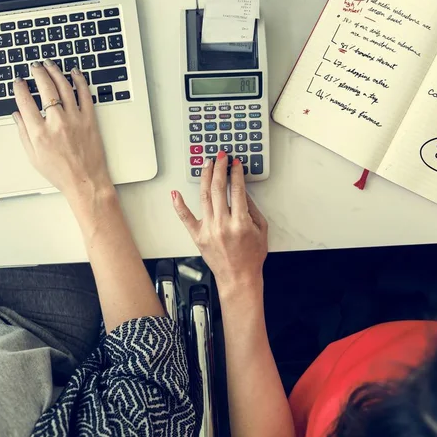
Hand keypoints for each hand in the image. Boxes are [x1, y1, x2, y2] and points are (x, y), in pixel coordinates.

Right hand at [12, 60, 112, 202]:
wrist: (86, 181)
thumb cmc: (60, 173)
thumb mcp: (33, 157)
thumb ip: (23, 133)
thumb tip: (17, 114)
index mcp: (39, 133)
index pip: (25, 101)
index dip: (20, 88)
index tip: (18, 81)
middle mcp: (57, 122)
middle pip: (45, 88)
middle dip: (38, 73)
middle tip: (35, 66)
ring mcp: (75, 119)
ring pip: (65, 87)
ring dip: (56, 72)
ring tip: (50, 64)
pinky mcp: (90, 119)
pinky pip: (85, 94)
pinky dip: (80, 81)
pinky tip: (74, 73)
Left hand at [172, 152, 267, 292]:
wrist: (239, 279)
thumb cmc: (251, 257)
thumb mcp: (261, 230)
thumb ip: (252, 208)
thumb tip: (241, 190)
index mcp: (241, 222)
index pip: (237, 190)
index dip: (236, 173)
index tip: (235, 163)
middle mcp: (222, 224)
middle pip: (218, 188)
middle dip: (219, 169)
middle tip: (220, 157)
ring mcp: (208, 229)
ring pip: (204, 197)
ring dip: (205, 178)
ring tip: (207, 165)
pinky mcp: (197, 235)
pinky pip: (185, 218)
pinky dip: (179, 205)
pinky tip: (175, 193)